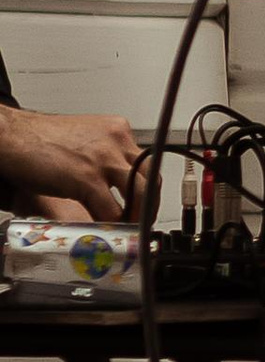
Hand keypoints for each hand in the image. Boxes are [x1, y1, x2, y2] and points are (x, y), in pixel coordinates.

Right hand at [0, 108, 140, 221]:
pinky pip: (111, 210)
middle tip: (142, 220)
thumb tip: (110, 182)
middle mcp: (116, 141)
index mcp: (116, 131)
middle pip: (152, 177)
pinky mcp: (87, 179)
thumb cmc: (36, 139)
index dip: (145, 186)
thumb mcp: (81, 139)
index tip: (142, 202)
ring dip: (137, 217)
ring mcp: (103, 159)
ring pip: (140, 194)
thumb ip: (100, 156)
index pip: (146, 161)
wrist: (9, 135)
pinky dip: (111, 225)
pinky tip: (104, 230)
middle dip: (150, 204)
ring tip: (127, 230)